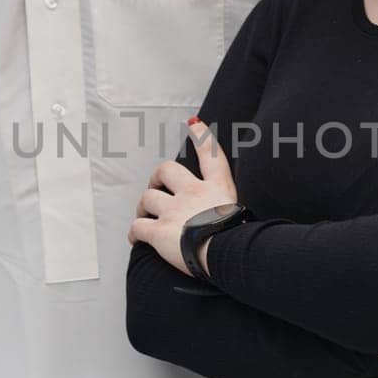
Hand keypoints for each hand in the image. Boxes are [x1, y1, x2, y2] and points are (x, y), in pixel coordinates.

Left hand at [127, 117, 238, 273]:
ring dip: (143, 207)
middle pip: (166, 171)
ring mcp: (174, 211)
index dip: (202, 136)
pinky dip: (135, 233)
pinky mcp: (159, 232)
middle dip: (157, 178)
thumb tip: (223, 221)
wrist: (228, 253)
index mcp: (217, 189)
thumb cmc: (237, 241)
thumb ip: (227, 213)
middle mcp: (193, 194)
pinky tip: (137, 239)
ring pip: (148, 198)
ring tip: (145, 216)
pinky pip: (138, 227)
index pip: (211, 155)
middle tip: (156, 187)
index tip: (193, 123)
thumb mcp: (241, 217)